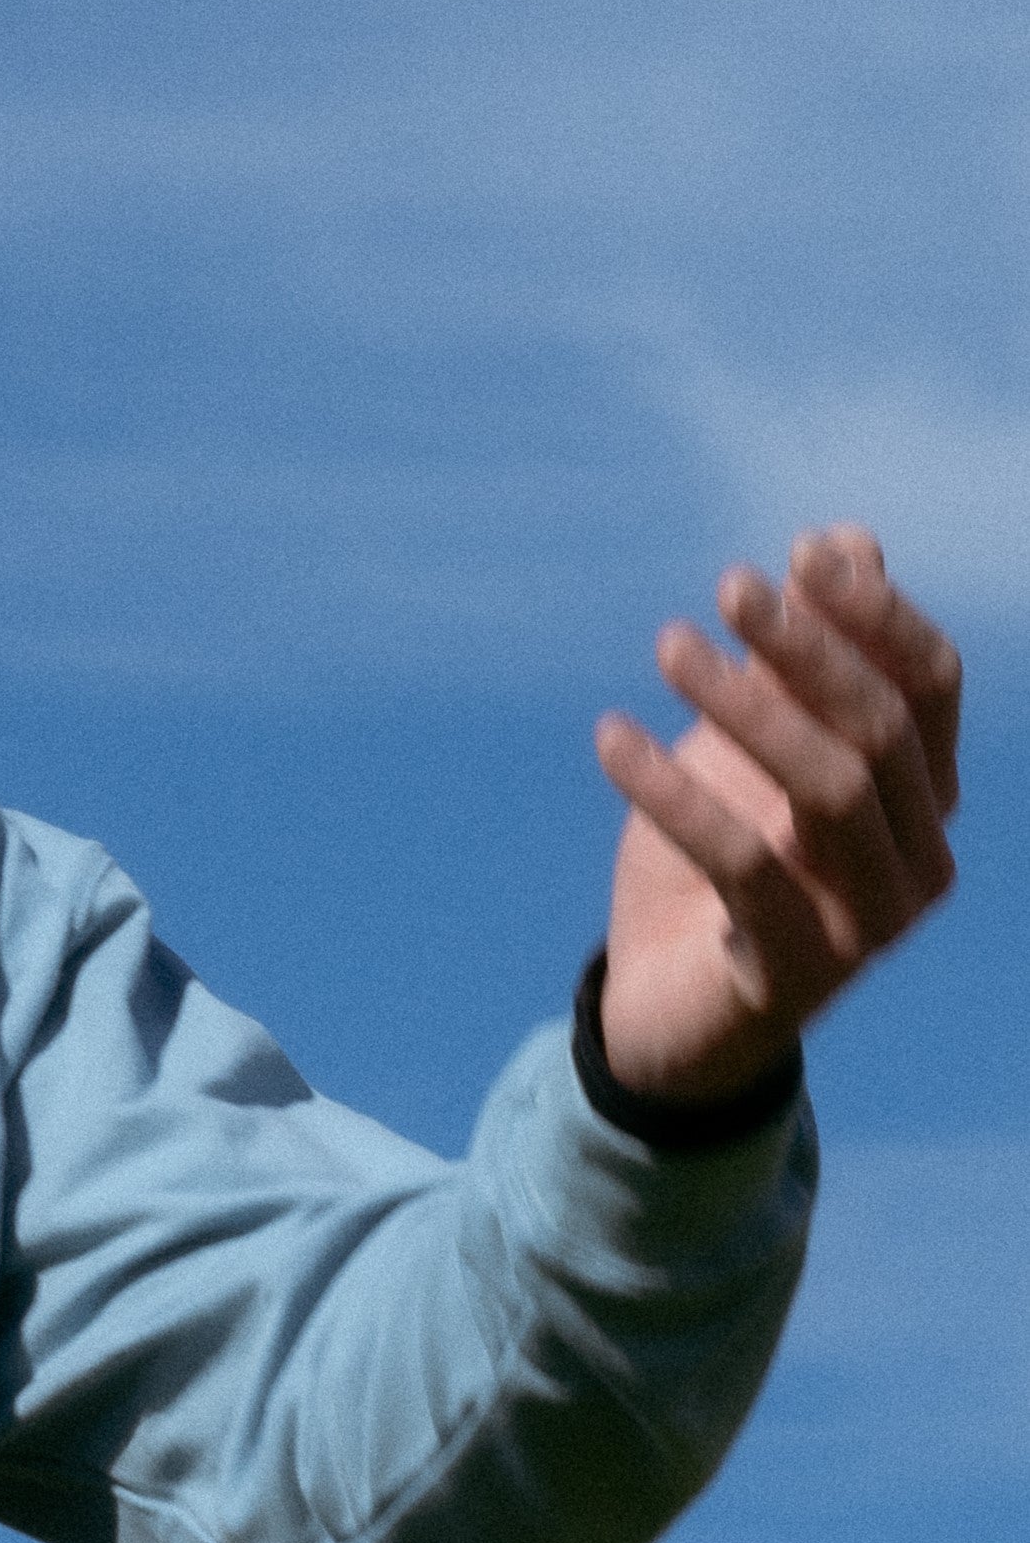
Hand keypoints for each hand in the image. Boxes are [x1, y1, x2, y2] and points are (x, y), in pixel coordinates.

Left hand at [594, 527, 959, 1106]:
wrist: (666, 1003)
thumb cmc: (723, 851)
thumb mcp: (754, 741)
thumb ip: (802, 655)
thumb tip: (845, 540)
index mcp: (923, 796)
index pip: (931, 686)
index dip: (876, 615)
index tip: (804, 552)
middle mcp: (919, 860)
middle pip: (880, 729)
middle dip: (807, 648)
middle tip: (729, 585)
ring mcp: (868, 923)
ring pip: (827, 789)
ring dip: (745, 705)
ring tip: (667, 642)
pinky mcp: (797, 971)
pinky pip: (740, 863)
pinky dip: (672, 790)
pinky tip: (610, 735)